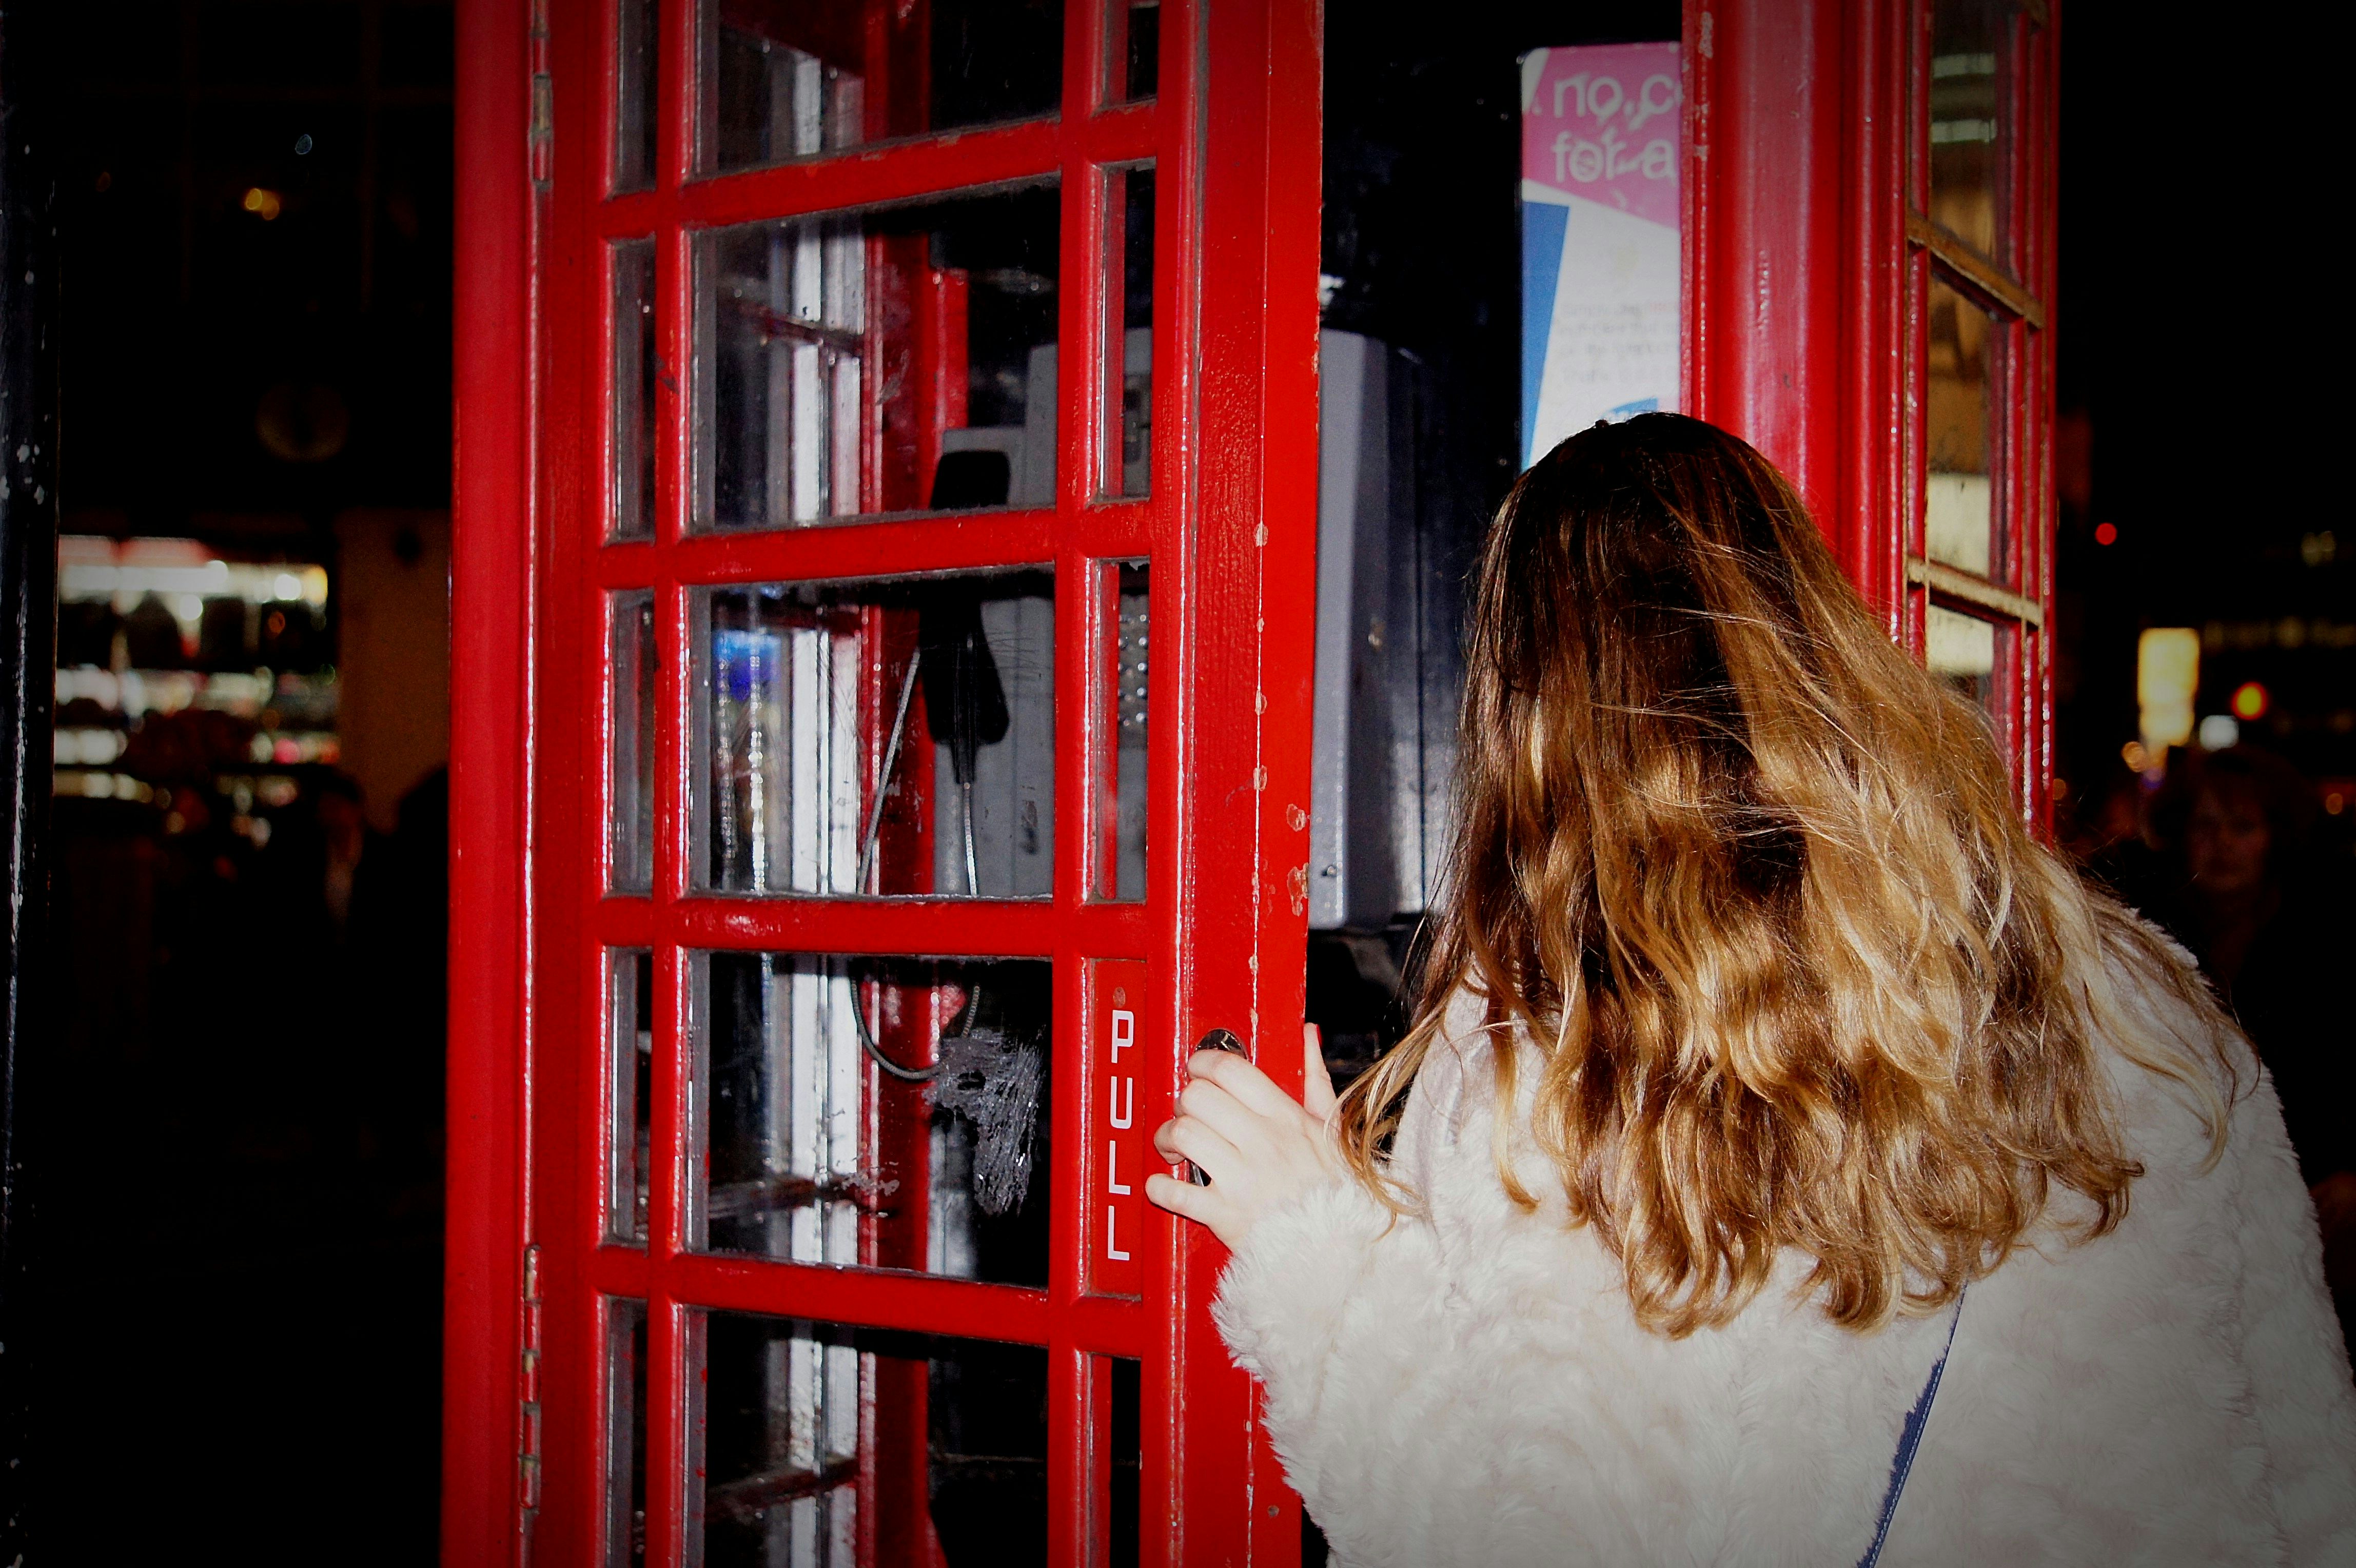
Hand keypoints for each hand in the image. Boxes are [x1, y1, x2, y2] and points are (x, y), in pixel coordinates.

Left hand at [1146, 1023, 1342, 1249]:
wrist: (1335, 1250)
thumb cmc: (1333, 1189)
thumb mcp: (1331, 1129)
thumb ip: (1314, 1078)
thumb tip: (1306, 1035)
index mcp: (1286, 1118)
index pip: (1230, 1069)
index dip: (1201, 1062)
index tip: (1195, 1069)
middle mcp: (1262, 1143)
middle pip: (1197, 1097)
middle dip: (1183, 1102)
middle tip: (1188, 1114)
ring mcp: (1242, 1179)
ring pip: (1181, 1134)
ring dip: (1168, 1139)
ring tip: (1176, 1148)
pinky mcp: (1223, 1215)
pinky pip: (1173, 1191)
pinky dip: (1160, 1187)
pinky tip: (1167, 1184)